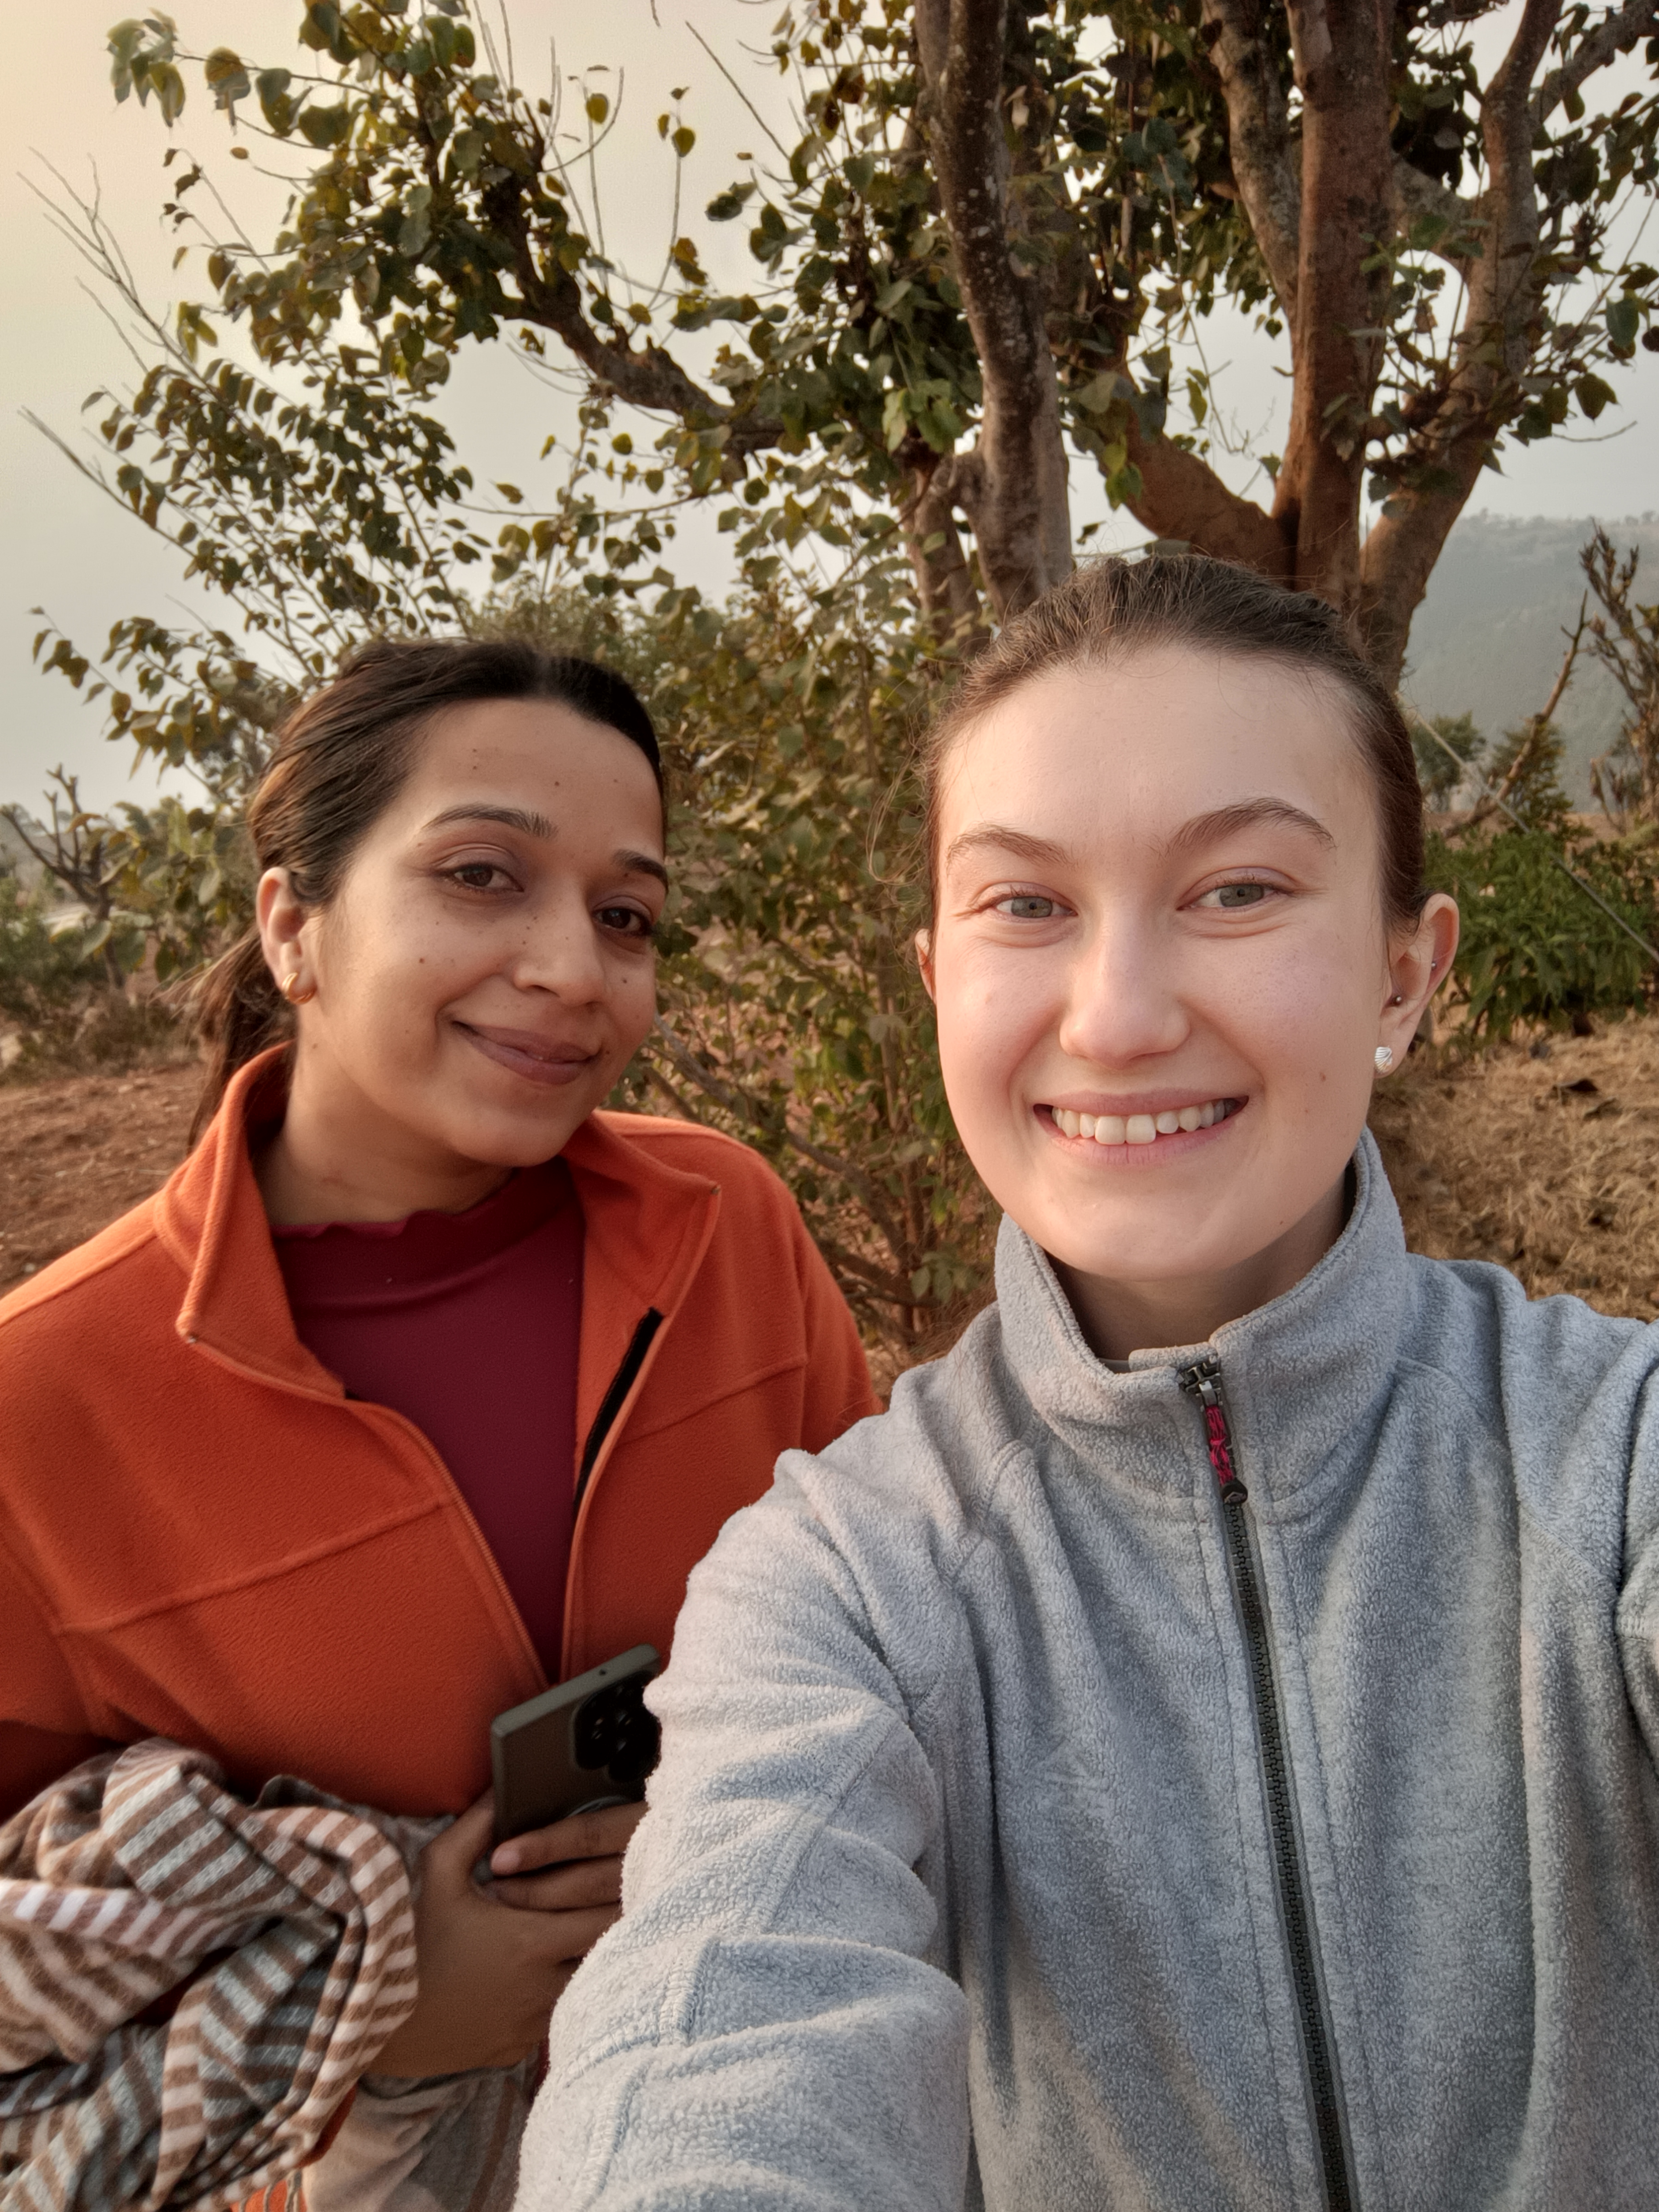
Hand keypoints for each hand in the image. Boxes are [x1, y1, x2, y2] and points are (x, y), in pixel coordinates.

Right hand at [369, 1796, 641, 2077]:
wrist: (365, 2016)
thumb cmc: (406, 1939)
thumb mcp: (437, 1870)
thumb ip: (478, 1825)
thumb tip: (504, 1789)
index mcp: (533, 1941)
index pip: (609, 1916)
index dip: (622, 1894)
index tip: (630, 1876)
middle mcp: (542, 1989)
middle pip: (608, 1954)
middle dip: (616, 1926)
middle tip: (618, 1900)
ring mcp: (531, 2026)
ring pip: (585, 1990)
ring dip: (589, 1963)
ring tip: (581, 1935)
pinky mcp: (515, 2051)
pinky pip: (554, 2020)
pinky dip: (558, 1998)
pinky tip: (540, 1977)